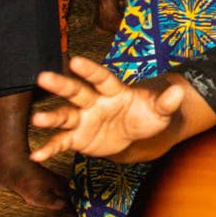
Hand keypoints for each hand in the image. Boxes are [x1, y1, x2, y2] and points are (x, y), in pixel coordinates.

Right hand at [29, 56, 186, 162]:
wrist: (136, 135)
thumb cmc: (147, 116)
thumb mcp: (161, 111)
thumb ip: (166, 102)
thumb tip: (179, 92)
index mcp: (114, 91)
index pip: (101, 78)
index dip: (89, 70)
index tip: (75, 61)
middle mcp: (94, 102)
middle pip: (76, 91)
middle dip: (61, 84)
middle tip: (43, 77)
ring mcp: (83, 119)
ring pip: (64, 115)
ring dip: (50, 117)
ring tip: (37, 119)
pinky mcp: (77, 138)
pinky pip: (62, 142)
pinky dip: (49, 148)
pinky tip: (36, 155)